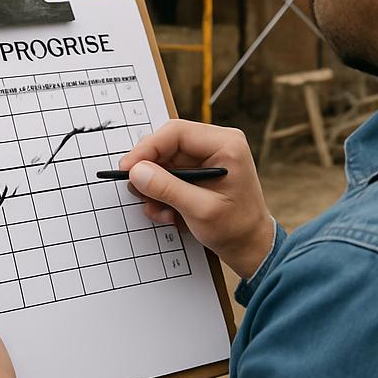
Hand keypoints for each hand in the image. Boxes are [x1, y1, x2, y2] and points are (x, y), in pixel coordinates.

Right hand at [120, 120, 274, 278]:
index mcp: (226, 144)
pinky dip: (162, 193)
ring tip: (161, 212)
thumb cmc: (236, 228)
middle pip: (167, 145)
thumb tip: (136, 171)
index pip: (176, 132)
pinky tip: (170, 213)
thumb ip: (167, 189)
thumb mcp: (200, 210)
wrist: (250, 245)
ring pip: (164, 161)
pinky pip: (169, 173)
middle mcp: (216, 144)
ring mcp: (206, 156)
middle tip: (137, 193)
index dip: (147, 148)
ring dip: (155, 187)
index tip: (127, 168)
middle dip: (150, 171)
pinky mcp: (198, 170)